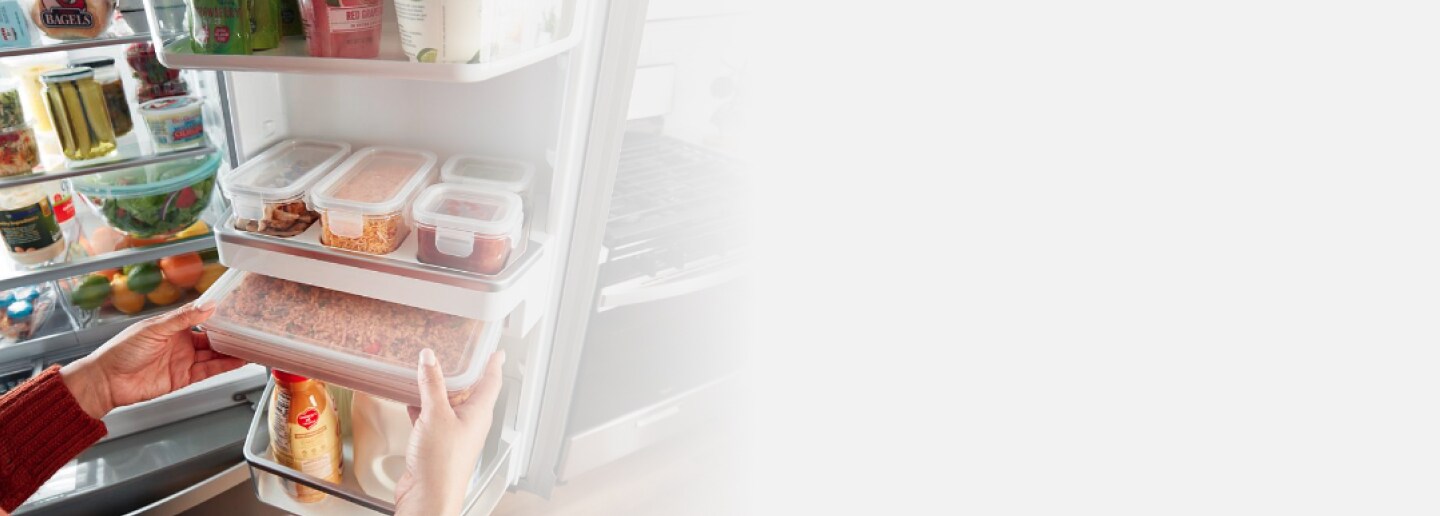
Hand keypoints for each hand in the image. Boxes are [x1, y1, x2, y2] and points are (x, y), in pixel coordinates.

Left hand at [61, 301, 246, 419]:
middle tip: (249, 330)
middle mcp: (180, 343)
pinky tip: (237, 361)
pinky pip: (209, 371)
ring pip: (214, 355)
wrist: (107, 381)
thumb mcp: (154, 329)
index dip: (218, 315)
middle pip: (211, 338)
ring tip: (250, 346)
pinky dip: (224, 366)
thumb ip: (182, 318)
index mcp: (172, 327)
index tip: (235, 310)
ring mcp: (183, 361)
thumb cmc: (121, 351)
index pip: (201, 318)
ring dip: (231, 351)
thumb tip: (207, 305)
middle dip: (229, 335)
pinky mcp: (183, 378)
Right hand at [394, 348, 504, 515]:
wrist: (429, 496)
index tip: (497, 352)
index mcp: (480, 413)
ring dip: (440, 391)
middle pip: (471, 392)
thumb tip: (430, 359)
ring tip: (430, 374)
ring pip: (449, 405)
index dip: (494, 364)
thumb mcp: (436, 414)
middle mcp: (470, 424)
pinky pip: (433, 419)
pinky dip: (424, 408)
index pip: (492, 381)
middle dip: (464, 375)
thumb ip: (432, 384)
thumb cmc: (442, 463)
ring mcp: (455, 435)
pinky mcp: (438, 445)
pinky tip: (412, 403)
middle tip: (460, 357)